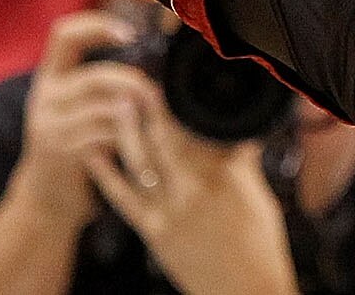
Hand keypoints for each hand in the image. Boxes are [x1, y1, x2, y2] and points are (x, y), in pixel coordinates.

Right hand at [8, 11, 145, 235]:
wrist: (45, 200)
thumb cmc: (73, 147)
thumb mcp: (76, 109)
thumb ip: (99, 86)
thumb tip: (145, 62)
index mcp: (49, 78)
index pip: (64, 34)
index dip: (96, 25)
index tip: (130, 33)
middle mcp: (44, 97)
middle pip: (97, 76)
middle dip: (134, 85)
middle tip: (155, 98)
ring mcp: (50, 126)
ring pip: (107, 109)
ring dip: (139, 119)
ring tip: (155, 127)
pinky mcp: (62, 153)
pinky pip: (107, 138)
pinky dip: (130, 142)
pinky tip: (140, 151)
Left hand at [83, 91, 300, 294]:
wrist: (245, 293)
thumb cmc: (259, 246)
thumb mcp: (257, 196)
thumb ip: (241, 162)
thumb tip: (238, 131)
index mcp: (225, 175)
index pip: (197, 127)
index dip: (178, 100)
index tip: (167, 80)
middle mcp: (195, 188)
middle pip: (165, 136)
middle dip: (149, 105)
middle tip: (136, 80)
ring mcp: (171, 211)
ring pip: (141, 160)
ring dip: (127, 128)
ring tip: (118, 102)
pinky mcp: (154, 233)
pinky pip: (124, 199)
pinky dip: (107, 175)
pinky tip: (94, 154)